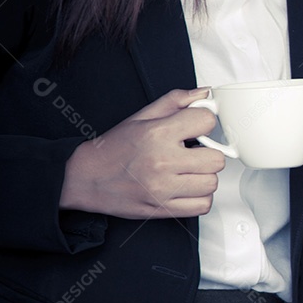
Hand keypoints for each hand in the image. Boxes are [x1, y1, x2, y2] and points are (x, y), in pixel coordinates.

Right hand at [59, 89, 224, 218]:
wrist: (86, 178)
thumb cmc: (113, 149)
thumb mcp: (141, 117)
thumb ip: (175, 101)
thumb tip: (205, 94)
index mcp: (157, 134)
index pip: (206, 121)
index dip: (204, 123)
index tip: (196, 128)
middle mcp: (162, 162)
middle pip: (216, 158)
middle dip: (207, 154)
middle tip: (192, 153)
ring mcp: (164, 188)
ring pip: (212, 183)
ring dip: (204, 177)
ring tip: (186, 171)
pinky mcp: (164, 209)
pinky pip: (203, 205)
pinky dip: (199, 197)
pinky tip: (186, 187)